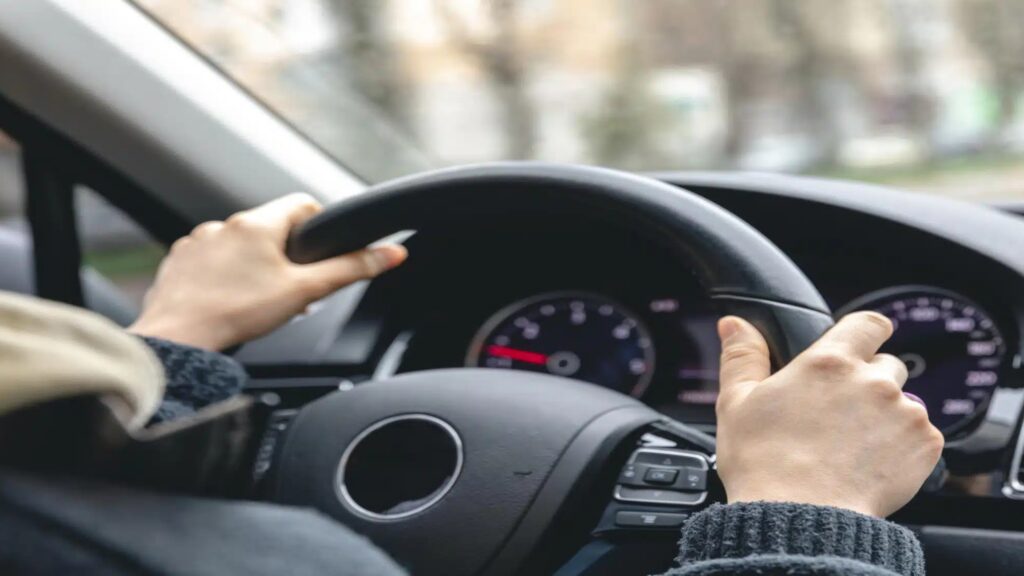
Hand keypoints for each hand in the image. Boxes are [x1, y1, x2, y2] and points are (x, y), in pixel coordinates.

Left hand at [129, 193, 406, 349]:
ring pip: (238, 246)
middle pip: (271, 228)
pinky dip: (222, 277)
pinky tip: (227, 302)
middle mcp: (224, 226)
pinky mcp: (179, 263)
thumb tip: (392, 253)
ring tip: (256, 300)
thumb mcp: (305, 291)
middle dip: (285, 255)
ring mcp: (197, 243)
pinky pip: (210, 261)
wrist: (178, 338)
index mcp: (258, 224)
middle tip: (291, 288)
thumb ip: (350, 269)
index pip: (302, 205)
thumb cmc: (237, 314)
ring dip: (252, 265)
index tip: (319, 253)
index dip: (318, 227)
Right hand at [714, 312, 943, 516]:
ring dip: (886, 417)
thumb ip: (742, 356)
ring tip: (854, 447)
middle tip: (840, 415)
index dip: (865, 332)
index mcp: (827, 362)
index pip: (868, 323)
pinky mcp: (925, 446)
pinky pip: (922, 436)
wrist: (801, 518)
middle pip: (887, 365)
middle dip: (869, 383)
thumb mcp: (737, 403)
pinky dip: (903, 447)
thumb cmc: (763, 464)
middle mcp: (872, 381)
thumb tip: (734, 324)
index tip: (858, 346)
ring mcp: (904, 412)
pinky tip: (871, 464)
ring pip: (904, 403)